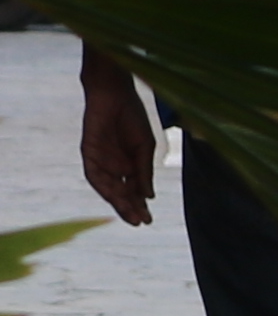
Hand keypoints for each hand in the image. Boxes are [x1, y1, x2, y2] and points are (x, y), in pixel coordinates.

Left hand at [75, 58, 152, 226]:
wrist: (115, 93)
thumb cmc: (132, 117)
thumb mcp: (145, 147)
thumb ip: (144, 171)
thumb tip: (149, 196)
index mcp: (129, 165)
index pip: (133, 190)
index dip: (139, 205)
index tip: (149, 220)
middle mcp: (113, 166)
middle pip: (120, 192)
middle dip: (129, 208)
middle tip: (140, 222)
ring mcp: (100, 160)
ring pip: (107, 187)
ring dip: (117, 201)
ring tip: (130, 213)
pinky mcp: (89, 152)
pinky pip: (94, 174)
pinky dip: (104, 185)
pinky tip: (115, 195)